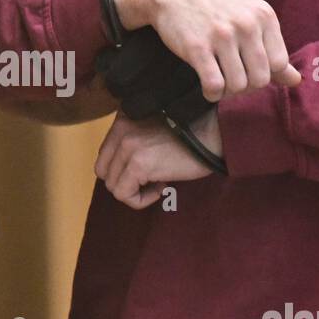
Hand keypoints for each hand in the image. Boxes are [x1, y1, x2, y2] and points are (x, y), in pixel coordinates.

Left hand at [94, 109, 223, 209]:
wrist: (214, 133)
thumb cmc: (191, 135)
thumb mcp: (153, 129)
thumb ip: (132, 141)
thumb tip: (121, 172)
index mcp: (122, 118)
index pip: (104, 156)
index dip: (123, 170)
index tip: (148, 170)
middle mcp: (120, 129)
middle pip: (104, 172)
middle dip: (125, 182)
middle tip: (152, 180)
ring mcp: (128, 146)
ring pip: (112, 186)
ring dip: (135, 191)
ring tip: (160, 182)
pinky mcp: (138, 165)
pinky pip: (124, 195)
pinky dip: (141, 199)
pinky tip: (162, 187)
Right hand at [113, 0, 300, 101]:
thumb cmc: (215, 7)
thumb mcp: (249, 18)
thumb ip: (273, 49)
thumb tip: (297, 80)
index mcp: (264, 16)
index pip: (279, 64)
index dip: (265, 75)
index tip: (248, 70)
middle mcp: (246, 24)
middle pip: (260, 79)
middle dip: (246, 87)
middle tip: (232, 78)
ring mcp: (221, 36)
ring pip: (238, 86)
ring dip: (228, 91)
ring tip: (219, 80)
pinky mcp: (197, 47)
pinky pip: (214, 85)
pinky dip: (212, 94)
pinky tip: (207, 86)